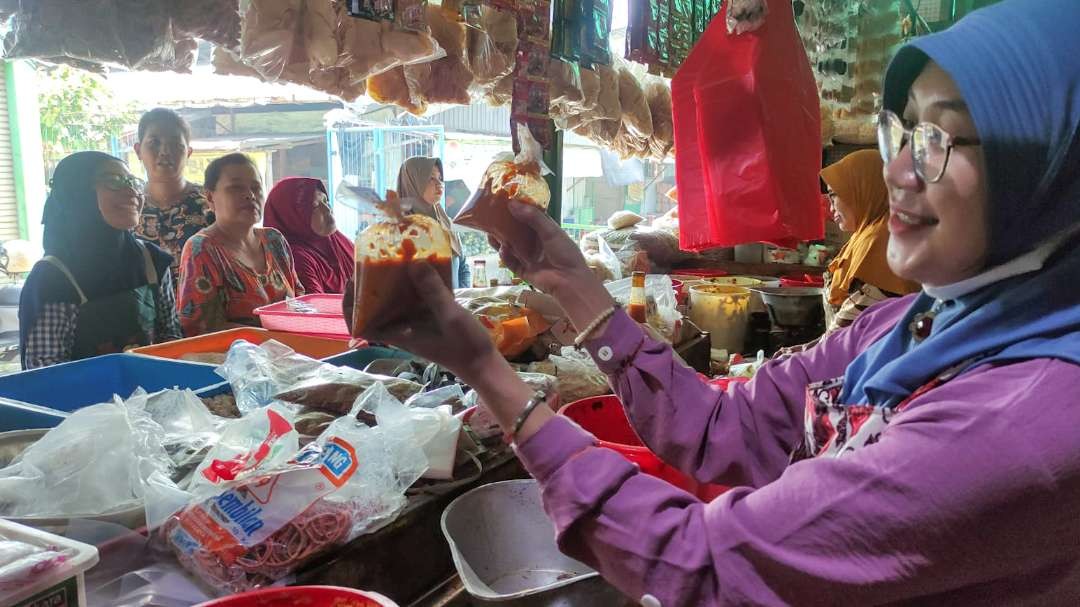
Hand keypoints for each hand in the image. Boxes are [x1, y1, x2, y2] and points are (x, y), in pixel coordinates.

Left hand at [342, 264, 500, 382]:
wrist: (484, 365)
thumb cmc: (465, 347)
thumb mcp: (450, 316)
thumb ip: (432, 291)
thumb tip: (413, 263)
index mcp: (399, 334)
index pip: (361, 326)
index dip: (350, 306)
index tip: (353, 283)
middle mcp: (403, 328)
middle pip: (375, 308)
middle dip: (372, 285)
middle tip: (376, 260)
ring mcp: (416, 323)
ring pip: (395, 302)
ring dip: (394, 282)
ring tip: (397, 258)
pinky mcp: (430, 318)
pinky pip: (416, 299)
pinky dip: (415, 285)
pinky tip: (424, 267)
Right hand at [490, 201, 615, 329]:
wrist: (569, 281)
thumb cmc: (565, 253)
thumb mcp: (551, 231)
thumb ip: (533, 217)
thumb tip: (511, 204)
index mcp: (544, 231)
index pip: (528, 218)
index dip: (517, 210)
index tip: (503, 202)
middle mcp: (535, 243)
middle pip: (516, 232)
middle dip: (504, 226)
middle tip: (490, 218)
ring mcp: (528, 257)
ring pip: (510, 247)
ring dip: (500, 240)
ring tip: (490, 233)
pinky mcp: (523, 271)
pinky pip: (510, 262)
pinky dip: (505, 256)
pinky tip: (503, 249)